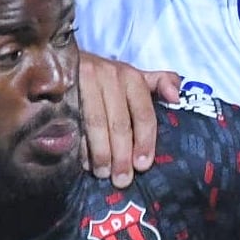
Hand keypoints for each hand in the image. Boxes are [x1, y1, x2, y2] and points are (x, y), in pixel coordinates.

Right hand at [77, 53, 179, 186]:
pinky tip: (83, 161)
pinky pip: (74, 121)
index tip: (142, 166)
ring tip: (102, 174)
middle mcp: (110, 76)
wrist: (65, 60)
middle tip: (121, 179)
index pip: (143, 114)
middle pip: (119, 123)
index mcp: (131, 77)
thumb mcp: (133, 76)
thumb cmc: (106, 77)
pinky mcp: (63, 88)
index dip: (145, 142)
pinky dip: (79, 144)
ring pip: (96, 124)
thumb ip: (159, 84)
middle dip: (121, 155)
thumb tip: (176, 98)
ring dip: (100, 153)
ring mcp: (85, 81)